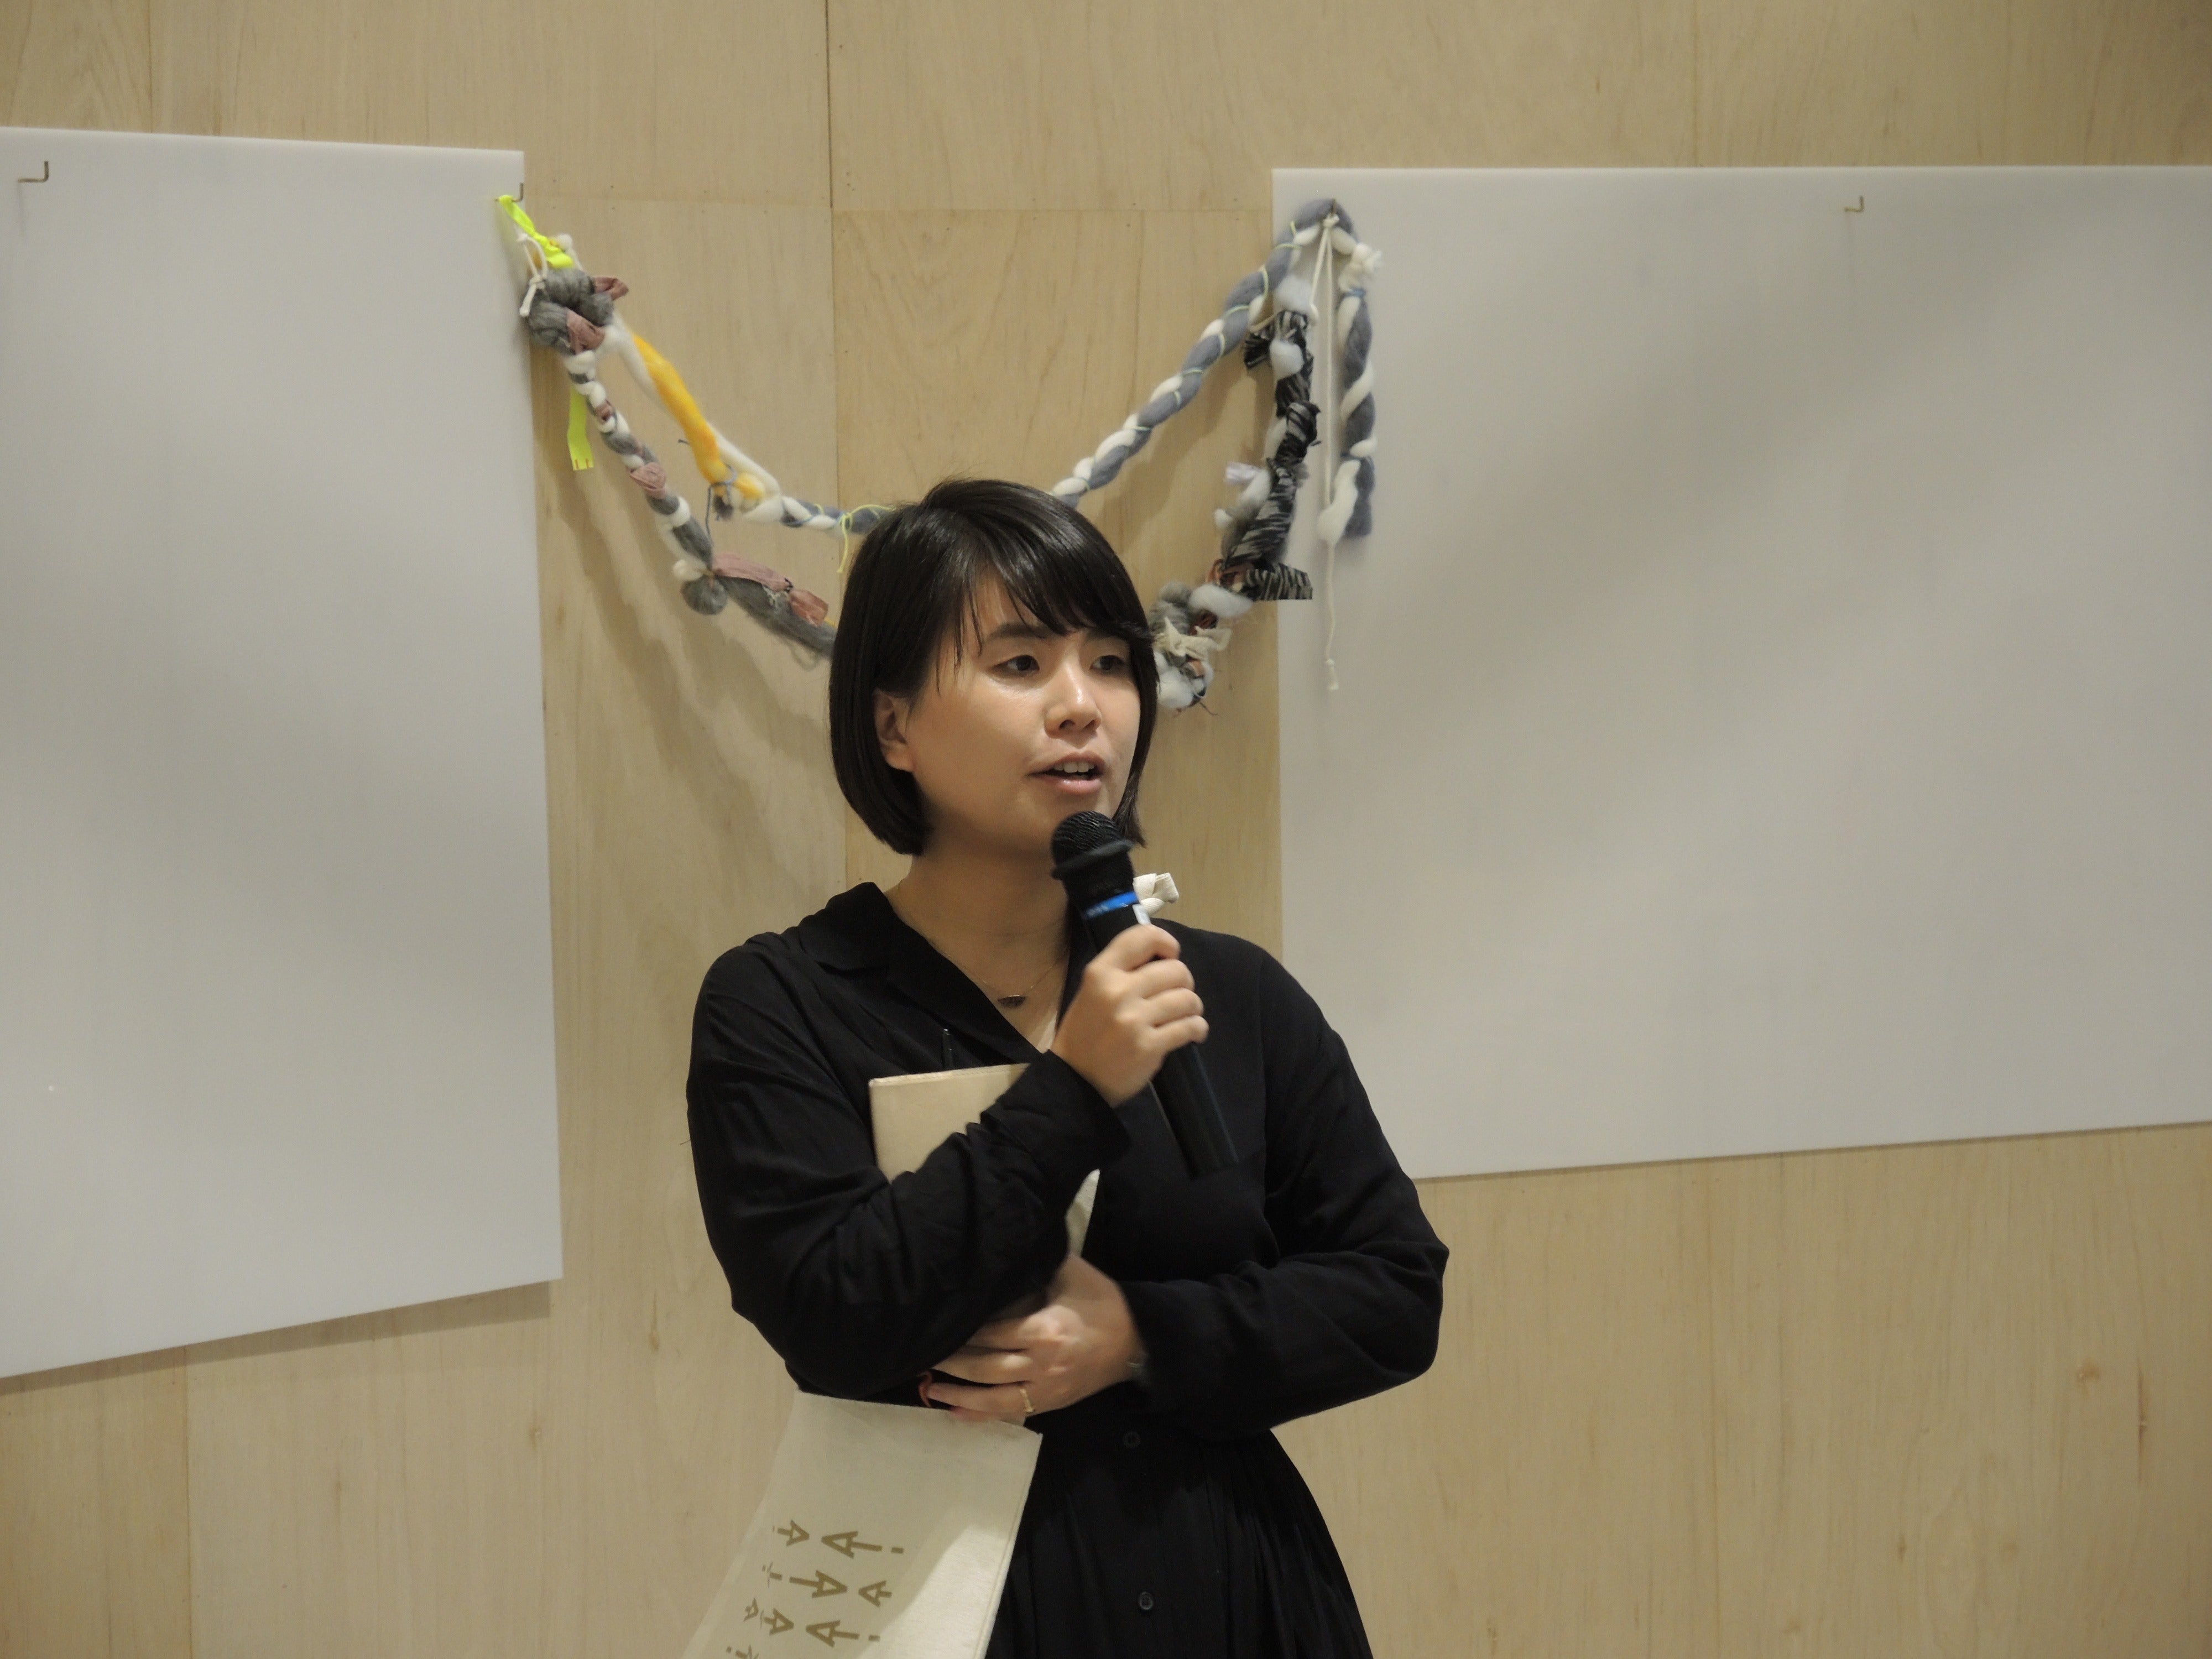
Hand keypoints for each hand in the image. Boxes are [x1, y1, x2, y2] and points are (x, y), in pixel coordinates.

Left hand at [921, 1256, 1145, 1422]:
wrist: (1137, 1339)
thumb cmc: (1099, 1300)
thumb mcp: (1068, 1272)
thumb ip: (1033, 1265)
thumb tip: (997, 1244)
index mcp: (1044, 1329)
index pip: (992, 1333)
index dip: (963, 1331)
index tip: (938, 1323)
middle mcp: (1042, 1363)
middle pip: (985, 1366)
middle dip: (952, 1361)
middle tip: (923, 1352)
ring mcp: (1046, 1388)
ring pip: (993, 1396)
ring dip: (958, 1393)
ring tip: (929, 1386)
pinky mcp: (1050, 1403)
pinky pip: (1010, 1412)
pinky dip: (981, 1414)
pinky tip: (956, 1412)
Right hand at [1051, 924, 1206, 1105]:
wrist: (1075, 1082)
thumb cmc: (1086, 1034)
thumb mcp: (1092, 991)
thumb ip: (1123, 971)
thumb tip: (1166, 958)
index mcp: (1101, 972)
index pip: (1144, 937)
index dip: (1167, 943)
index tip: (1171, 956)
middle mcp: (1118, 991)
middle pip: (1175, 969)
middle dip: (1184, 982)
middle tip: (1178, 995)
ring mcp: (1134, 1020)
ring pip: (1187, 998)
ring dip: (1193, 1007)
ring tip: (1186, 1015)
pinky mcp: (1149, 1046)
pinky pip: (1189, 1027)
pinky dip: (1197, 1029)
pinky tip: (1192, 1033)